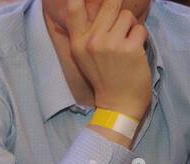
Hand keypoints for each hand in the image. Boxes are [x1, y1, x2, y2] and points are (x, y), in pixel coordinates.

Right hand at [66, 0, 151, 123]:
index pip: (74, 12)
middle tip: (120, 24)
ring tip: (126, 44)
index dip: (76, 0)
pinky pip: (140, 28)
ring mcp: (110, 45)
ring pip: (128, 16)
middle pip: (110, 5)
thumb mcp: (85, 56)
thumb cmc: (103, 77)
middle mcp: (92, 42)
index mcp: (78, 43)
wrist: (117, 102)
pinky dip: (141, 38)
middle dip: (118, 9)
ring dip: (131, 27)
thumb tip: (97, 7)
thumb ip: (87, 33)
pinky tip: (134, 52)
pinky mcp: (129, 48)